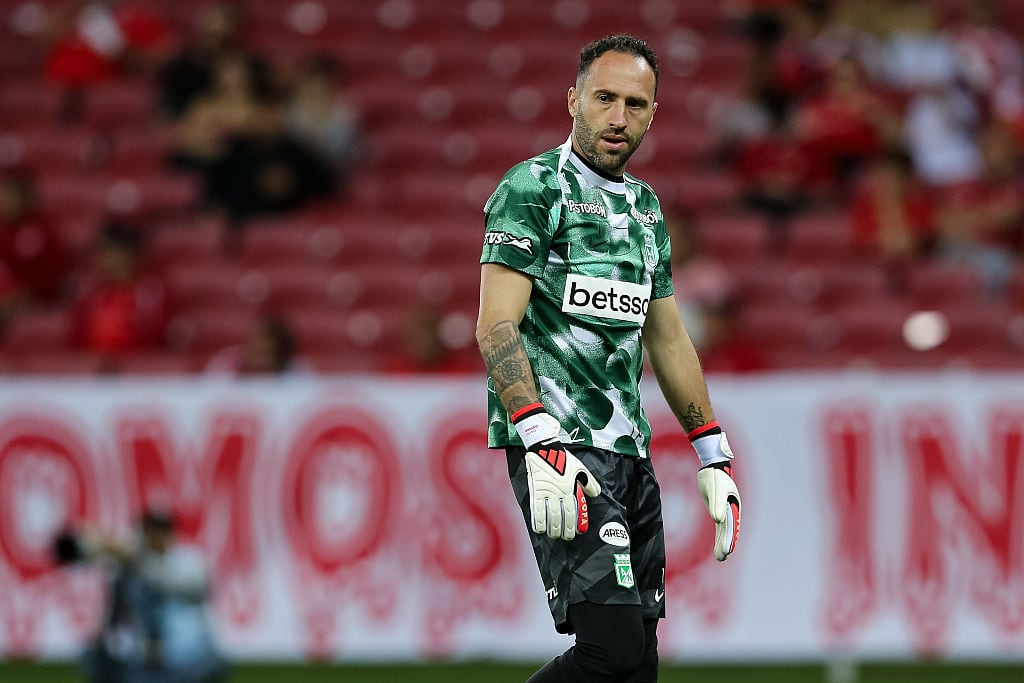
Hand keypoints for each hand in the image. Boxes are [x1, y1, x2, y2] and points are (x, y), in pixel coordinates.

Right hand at [512, 403, 600, 540]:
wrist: (545, 449)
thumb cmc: (564, 459)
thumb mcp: (580, 468)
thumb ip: (589, 482)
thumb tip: (596, 493)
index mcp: (569, 488)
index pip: (572, 511)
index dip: (574, 524)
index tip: (576, 532)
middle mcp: (557, 493)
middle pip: (560, 516)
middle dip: (563, 529)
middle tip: (565, 537)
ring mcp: (545, 493)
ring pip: (548, 515)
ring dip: (551, 527)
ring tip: (553, 535)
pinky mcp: (535, 491)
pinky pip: (535, 510)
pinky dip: (537, 521)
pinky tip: (539, 528)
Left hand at [697, 462, 740, 560]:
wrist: (714, 466)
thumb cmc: (716, 477)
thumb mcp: (716, 490)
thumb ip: (717, 504)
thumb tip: (717, 520)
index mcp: (733, 506)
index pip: (731, 526)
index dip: (729, 539)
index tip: (726, 551)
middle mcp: (731, 510)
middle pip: (729, 530)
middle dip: (726, 544)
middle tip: (722, 557)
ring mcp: (725, 510)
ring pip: (725, 530)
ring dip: (723, 542)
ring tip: (721, 557)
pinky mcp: (718, 509)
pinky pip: (721, 526)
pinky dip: (721, 536)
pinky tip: (720, 545)